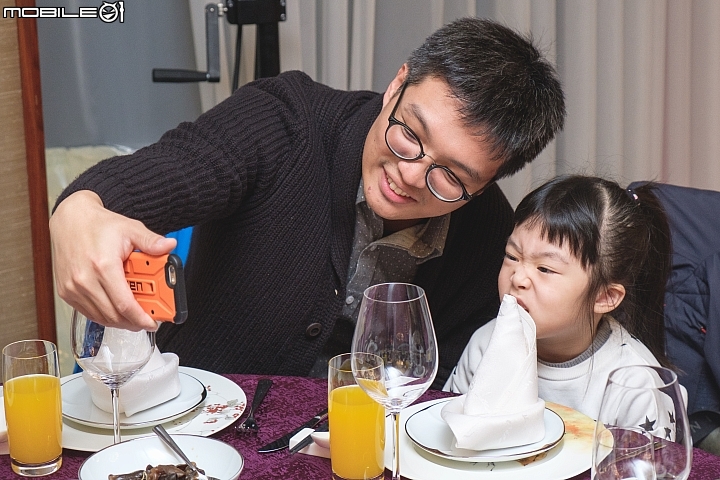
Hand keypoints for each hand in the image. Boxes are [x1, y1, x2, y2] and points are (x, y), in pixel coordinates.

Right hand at [50, 190, 176, 330]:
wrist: (70, 220)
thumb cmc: (97, 225)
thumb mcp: (130, 228)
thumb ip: (151, 241)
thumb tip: (169, 246)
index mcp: (103, 266)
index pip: (125, 304)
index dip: (141, 318)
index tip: (152, 322)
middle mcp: (84, 280)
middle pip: (114, 315)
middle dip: (134, 322)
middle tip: (147, 319)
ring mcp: (73, 288)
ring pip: (101, 318)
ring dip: (120, 321)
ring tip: (135, 315)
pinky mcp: (66, 292)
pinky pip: (89, 313)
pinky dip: (105, 315)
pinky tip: (117, 309)